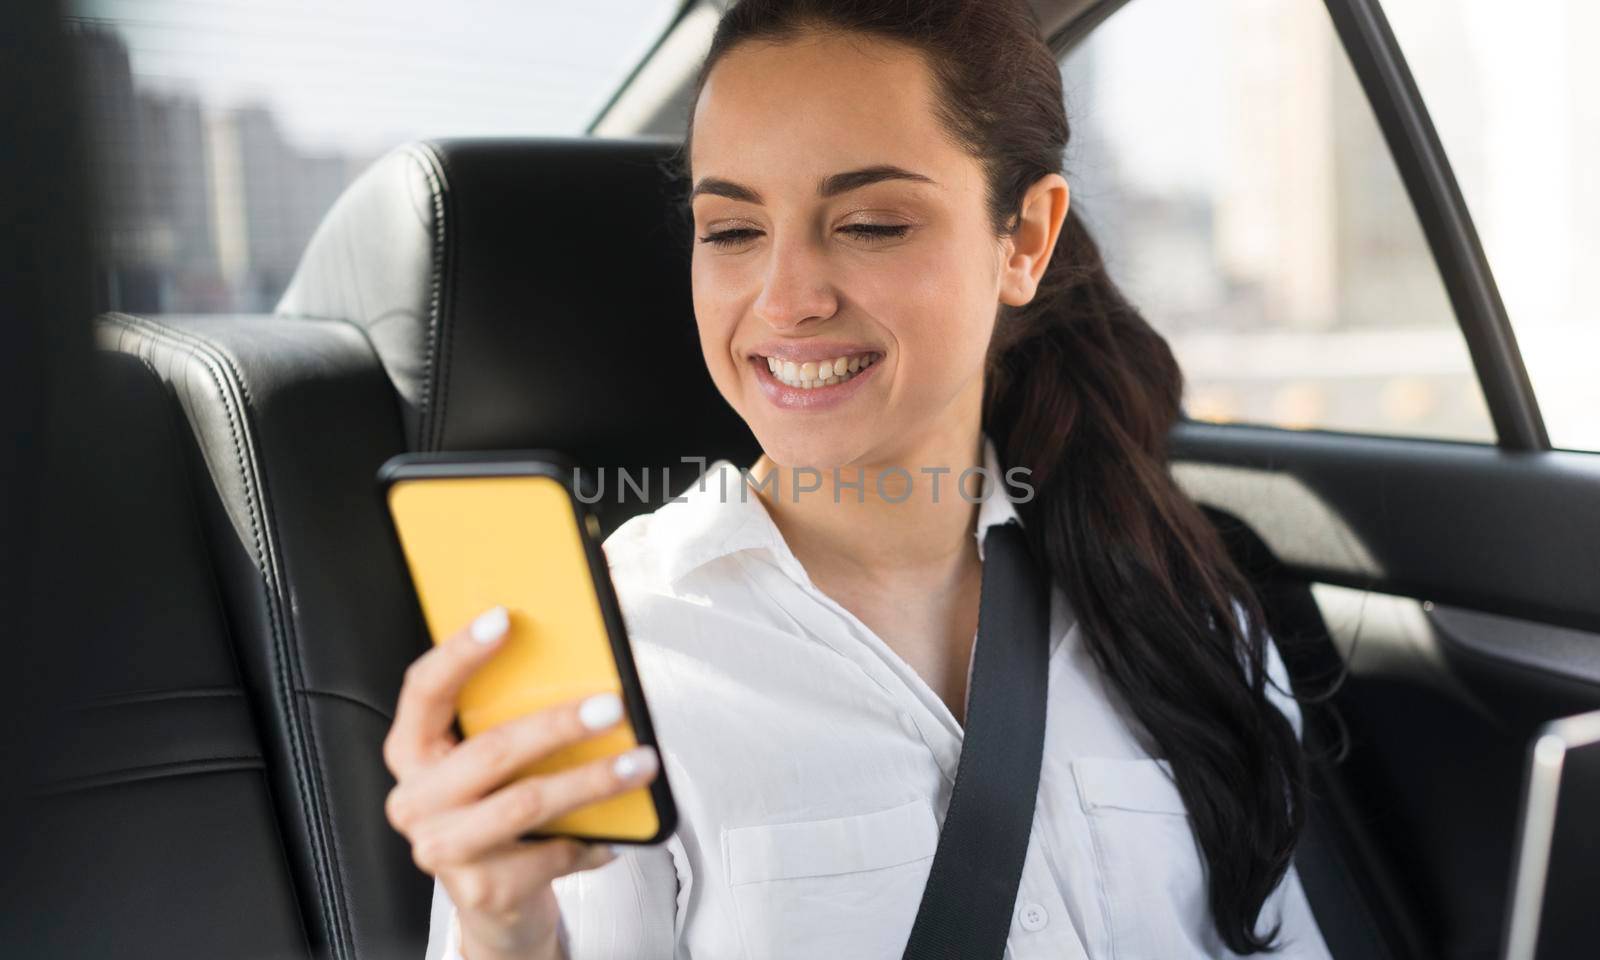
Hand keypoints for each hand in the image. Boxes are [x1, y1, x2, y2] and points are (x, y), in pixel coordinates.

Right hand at [382, 605, 660, 958]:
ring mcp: (443, 848)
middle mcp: (415, 799)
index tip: (504, 618)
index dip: (461, 652)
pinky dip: (594, 840)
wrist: (496, 901)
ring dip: (593, 781)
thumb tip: (577, 664)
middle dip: (559, 724)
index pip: (424, 690)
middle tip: (612, 706)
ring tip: (639, 763)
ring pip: (527, 802)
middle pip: (491, 750)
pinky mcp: (482, 889)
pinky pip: (554, 852)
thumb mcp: (490, 763)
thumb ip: (507, 717)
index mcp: (412, 751)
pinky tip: (616, 835)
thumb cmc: (497, 810)